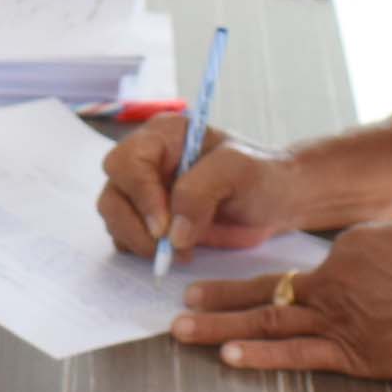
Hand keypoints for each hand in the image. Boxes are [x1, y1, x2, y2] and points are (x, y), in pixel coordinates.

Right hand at [96, 117, 317, 259]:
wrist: (277, 200)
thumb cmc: (261, 176)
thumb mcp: (237, 171)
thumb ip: (200, 192)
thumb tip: (173, 233)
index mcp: (162, 136)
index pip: (127, 163)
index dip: (141, 197)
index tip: (164, 228)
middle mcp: (146, 162)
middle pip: (113, 194)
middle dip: (135, 226)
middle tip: (167, 250)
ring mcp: (144, 192)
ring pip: (115, 219)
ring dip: (139, 242)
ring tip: (181, 252)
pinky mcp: (149, 220)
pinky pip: (127, 238)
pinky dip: (142, 251)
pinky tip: (175, 254)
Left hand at [171, 218, 391, 377]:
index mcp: (349, 250)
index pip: (306, 269)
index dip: (279, 282)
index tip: (249, 291)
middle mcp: (333, 280)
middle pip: (265, 289)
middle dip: (218, 298)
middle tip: (181, 303)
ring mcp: (340, 318)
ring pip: (268, 321)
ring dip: (221, 326)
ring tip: (181, 330)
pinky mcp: (353, 352)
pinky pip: (298, 354)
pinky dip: (262, 355)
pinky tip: (230, 356)